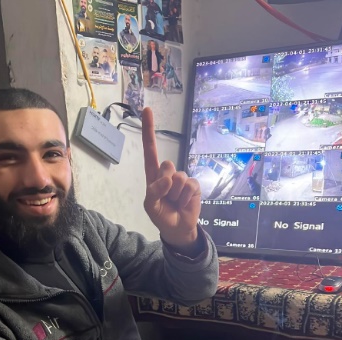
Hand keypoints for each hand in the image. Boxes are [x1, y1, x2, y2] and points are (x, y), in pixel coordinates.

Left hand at [142, 107, 201, 253]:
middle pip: (166, 166)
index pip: (150, 150)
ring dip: (176, 194)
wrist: (177, 228)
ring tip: (175, 202)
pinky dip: (186, 197)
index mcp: (153, 175)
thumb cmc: (161, 214)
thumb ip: (154, 191)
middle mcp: (168, 173)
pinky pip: (190, 186)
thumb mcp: (150, 205)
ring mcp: (182, 179)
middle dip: (165, 184)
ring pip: (178, 178)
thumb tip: (169, 178)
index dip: (148, 130)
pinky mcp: (194, 186)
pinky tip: (184, 202)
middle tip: (166, 198)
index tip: (147, 110)